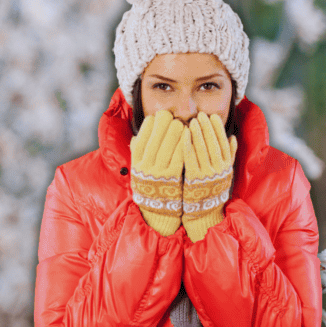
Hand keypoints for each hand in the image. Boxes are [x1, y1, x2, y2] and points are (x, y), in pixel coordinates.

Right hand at [130, 110, 187, 235]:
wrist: (158, 210)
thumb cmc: (150, 185)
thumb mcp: (139, 170)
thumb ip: (138, 153)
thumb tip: (137, 135)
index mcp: (136, 162)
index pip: (141, 138)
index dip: (150, 125)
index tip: (157, 116)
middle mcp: (146, 167)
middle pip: (155, 139)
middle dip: (164, 125)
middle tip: (172, 116)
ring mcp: (159, 172)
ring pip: (167, 146)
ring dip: (175, 132)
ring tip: (181, 122)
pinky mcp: (173, 177)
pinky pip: (179, 157)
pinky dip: (184, 144)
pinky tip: (189, 136)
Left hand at [182, 112, 236, 241]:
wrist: (204, 212)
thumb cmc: (213, 189)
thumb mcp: (225, 173)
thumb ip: (229, 155)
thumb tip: (232, 137)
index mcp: (227, 166)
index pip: (224, 143)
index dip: (218, 129)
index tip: (213, 117)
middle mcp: (219, 169)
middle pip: (214, 144)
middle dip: (207, 127)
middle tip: (201, 115)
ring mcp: (207, 174)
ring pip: (203, 149)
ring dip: (198, 133)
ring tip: (192, 121)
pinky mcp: (194, 178)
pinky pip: (191, 158)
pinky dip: (188, 144)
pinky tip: (184, 135)